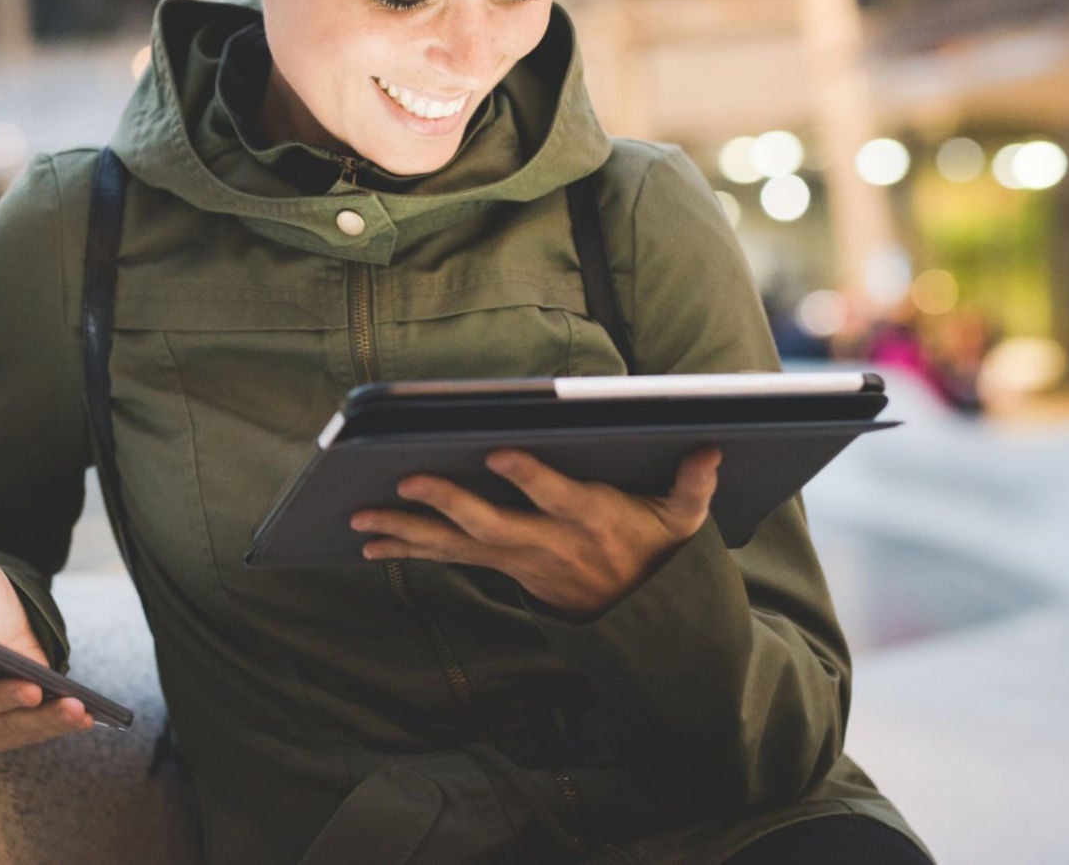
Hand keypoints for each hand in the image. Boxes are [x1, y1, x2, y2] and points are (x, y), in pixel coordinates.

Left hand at [349, 448, 720, 619]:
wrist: (640, 621)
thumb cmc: (658, 553)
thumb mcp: (684, 524)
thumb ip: (692, 485)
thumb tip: (709, 447)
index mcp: (590, 520)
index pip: (556, 496)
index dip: (529, 477)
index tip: (498, 451)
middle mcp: (547, 543)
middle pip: (492, 525)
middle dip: (447, 504)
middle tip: (405, 482)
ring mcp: (520, 560)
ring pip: (457, 546)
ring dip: (407, 533)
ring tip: (360, 520)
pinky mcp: (503, 568)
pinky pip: (449, 559)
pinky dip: (409, 551)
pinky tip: (371, 546)